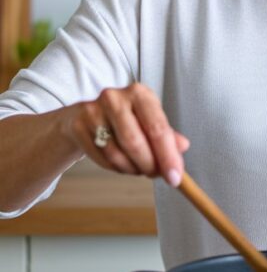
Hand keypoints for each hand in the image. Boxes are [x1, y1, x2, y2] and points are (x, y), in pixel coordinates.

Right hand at [60, 83, 189, 185]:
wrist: (83, 116)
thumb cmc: (126, 119)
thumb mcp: (149, 121)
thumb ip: (167, 134)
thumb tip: (183, 146)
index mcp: (139, 93)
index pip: (157, 127)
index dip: (168, 155)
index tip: (175, 178)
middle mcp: (115, 98)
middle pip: (135, 142)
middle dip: (149, 165)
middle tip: (155, 175)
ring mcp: (93, 111)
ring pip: (117, 154)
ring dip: (132, 168)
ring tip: (138, 168)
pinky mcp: (78, 126)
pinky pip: (101, 158)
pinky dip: (116, 168)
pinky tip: (121, 164)